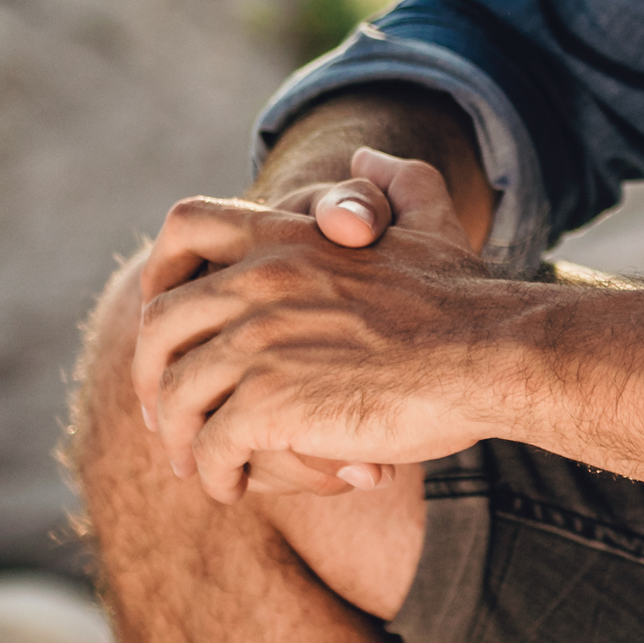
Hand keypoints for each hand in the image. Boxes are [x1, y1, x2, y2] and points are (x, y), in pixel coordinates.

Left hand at [130, 157, 537, 505]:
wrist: (491, 353)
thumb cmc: (465, 299)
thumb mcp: (428, 219)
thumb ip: (395, 182)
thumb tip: (368, 156)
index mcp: (284, 236)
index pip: (185, 229)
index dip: (160, 275)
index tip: (168, 322)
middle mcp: (257, 282)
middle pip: (160, 326)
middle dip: (152, 373)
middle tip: (164, 411)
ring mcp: (257, 344)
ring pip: (177, 395)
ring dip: (178, 436)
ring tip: (195, 463)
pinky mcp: (269, 404)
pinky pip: (212, 446)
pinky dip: (213, 472)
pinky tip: (231, 486)